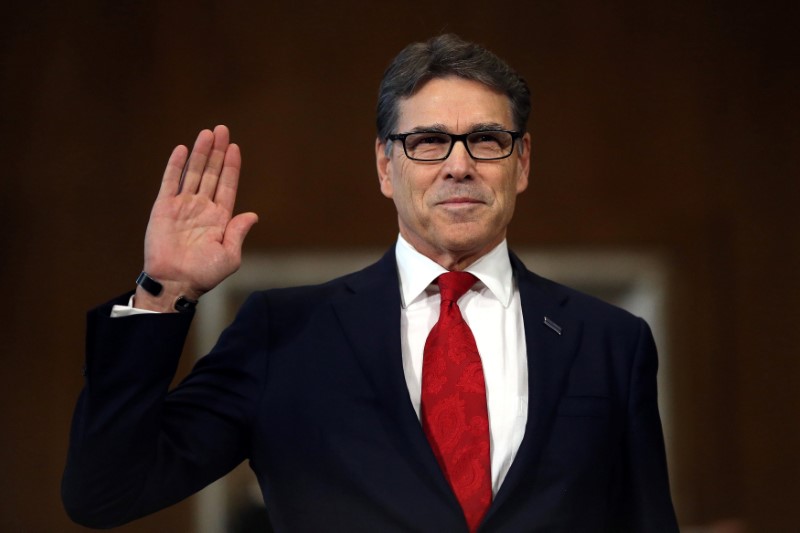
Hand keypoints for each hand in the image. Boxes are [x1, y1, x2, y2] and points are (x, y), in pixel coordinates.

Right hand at [136, 125, 257, 310]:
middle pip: (212, 173)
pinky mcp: (164, 208)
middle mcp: (202, 208)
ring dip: (201, 153)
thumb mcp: (229, 256)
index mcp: (220, 218)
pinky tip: (183, 149)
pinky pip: (170, 182)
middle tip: (222, 129)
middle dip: (217, 152)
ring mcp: (183, 206)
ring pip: (194, 173)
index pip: (227, 186)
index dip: (231, 167)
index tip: (235, 148)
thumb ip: (238, 233)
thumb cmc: (204, 274)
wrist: (175, 283)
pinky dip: (176, 165)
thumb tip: (252, 215)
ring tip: (207, 133)